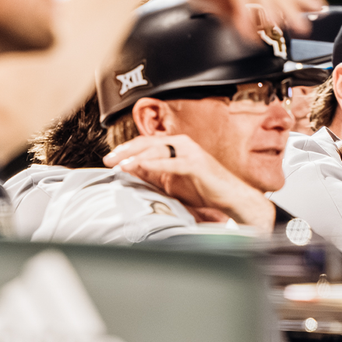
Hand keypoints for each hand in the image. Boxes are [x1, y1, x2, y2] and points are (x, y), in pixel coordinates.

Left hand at [103, 135, 274, 231]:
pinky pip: (171, 163)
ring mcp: (190, 152)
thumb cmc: (205, 190)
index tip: (111, 158)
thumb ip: (154, 173)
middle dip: (126, 150)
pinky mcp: (196, 164)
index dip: (126, 149)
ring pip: (157, 150)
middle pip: (148, 143)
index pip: (146, 143)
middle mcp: (183, 144)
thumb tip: (131, 169)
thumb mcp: (173, 181)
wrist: (232, 198)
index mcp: (177, 146)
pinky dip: (154, 164)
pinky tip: (140, 167)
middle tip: (109, 159)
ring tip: (121, 164)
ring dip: (136, 157)